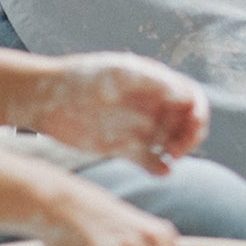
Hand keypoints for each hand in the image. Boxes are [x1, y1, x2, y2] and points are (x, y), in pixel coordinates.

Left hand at [10, 53, 209, 174]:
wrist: (46, 97)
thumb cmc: (83, 77)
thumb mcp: (121, 75)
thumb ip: (154, 85)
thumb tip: (187, 99)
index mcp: (156, 83)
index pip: (192, 98)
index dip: (198, 113)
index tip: (191, 125)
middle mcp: (152, 105)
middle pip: (188, 123)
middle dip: (191, 136)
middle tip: (178, 149)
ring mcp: (140, 127)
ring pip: (173, 143)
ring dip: (178, 152)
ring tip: (168, 158)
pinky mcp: (125, 148)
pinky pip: (152, 161)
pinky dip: (161, 168)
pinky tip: (160, 171)